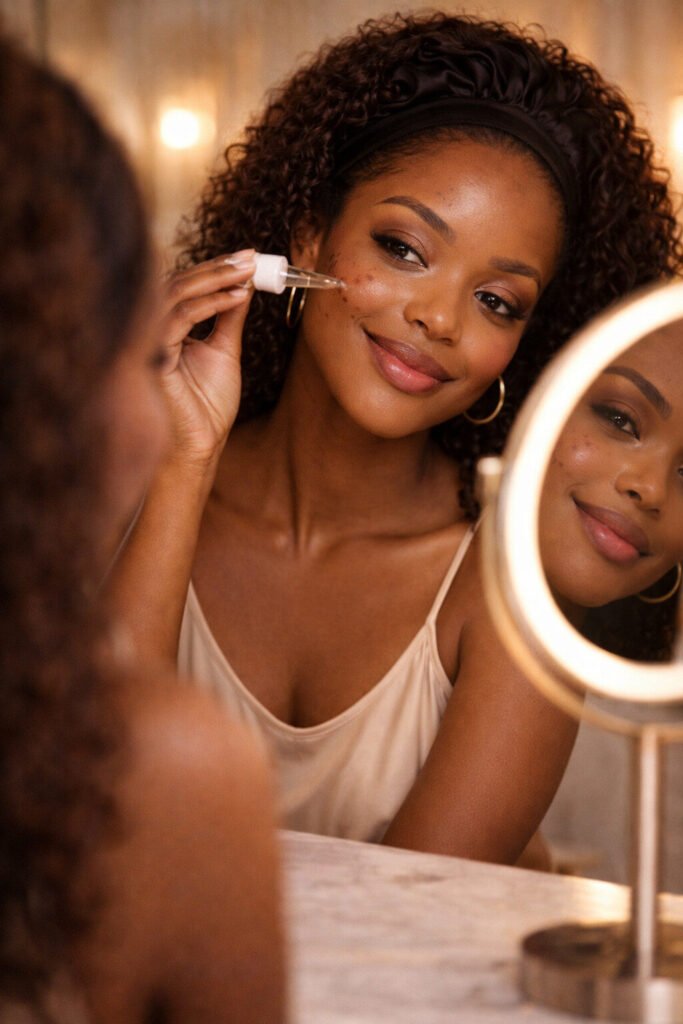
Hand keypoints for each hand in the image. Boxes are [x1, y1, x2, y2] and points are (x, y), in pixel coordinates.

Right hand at [158, 249, 255, 464]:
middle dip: (216, 267)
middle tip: (249, 257)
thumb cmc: (208, 406)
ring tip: (247, 274)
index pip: (185, 286)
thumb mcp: (225, 351)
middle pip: (177, 282)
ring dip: (214, 279)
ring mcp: (149, 341)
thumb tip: (245, 283)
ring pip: (175, 294)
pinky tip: (236, 298)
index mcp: (165, 327)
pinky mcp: (153, 356)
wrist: (201, 444)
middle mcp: (152, 329)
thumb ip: (230, 316)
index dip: (215, 267)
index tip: (248, 256)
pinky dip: (209, 304)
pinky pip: (179, 318)